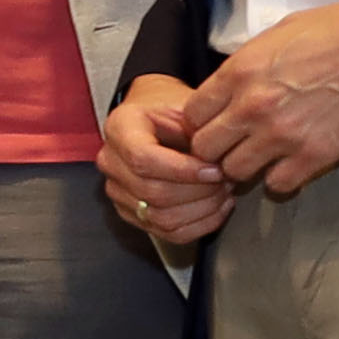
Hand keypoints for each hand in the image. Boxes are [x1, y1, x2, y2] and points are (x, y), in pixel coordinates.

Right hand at [100, 76, 235, 253]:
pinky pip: (166, 233)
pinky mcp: (131, 214)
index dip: (183, 170)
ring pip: (160, 217)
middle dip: (199, 191)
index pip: (143, 159)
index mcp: (120, 128)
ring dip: (202, 210)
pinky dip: (199, 226)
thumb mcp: (186, 105)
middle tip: (227, 180)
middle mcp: (111, 162)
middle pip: (152, 192)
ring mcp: (118, 191)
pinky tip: (217, 208)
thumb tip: (220, 161)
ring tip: (224, 193)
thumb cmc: (171, 111)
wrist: (156, 120)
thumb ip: (199, 130)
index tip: (215, 170)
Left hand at [180, 0, 338, 201]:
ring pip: (236, 172)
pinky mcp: (314, 156)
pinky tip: (290, 164)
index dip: (201, 123)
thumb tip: (230, 86)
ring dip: (246, 167)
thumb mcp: (278, 34)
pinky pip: (278, 185)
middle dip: (215, 149)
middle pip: (205, 149)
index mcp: (239, 72)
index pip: (191, 115)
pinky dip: (281, 179)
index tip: (215, 124)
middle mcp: (253, 107)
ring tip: (262, 156)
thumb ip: (246, 64)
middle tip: (234, 145)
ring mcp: (282, 135)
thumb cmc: (337, 30)